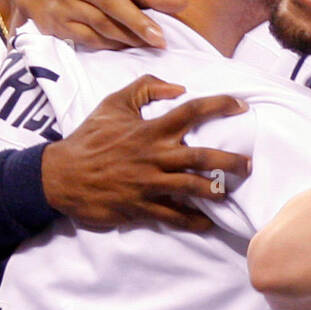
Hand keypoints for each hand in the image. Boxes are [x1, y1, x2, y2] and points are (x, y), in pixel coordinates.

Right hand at [15, 0, 186, 49]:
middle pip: (110, 2)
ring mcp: (64, 3)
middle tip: (161, 38)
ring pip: (101, 24)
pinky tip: (126, 47)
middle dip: (137, 21)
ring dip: (129, 37)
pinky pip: (89, 39)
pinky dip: (110, 44)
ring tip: (151, 44)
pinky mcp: (58, 25)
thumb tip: (183, 3)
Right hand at [40, 75, 249, 230]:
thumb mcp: (114, 104)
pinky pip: (174, 216)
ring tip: (229, 192)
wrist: (62, 175)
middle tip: (248, 165)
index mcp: (151, 129)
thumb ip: (145, 88)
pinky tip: (208, 222)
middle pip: (202, 156)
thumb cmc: (89, 138)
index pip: (192, 111)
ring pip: (193, 188)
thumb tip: (178, 87)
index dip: (219, 105)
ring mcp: (150, 183)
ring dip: (216, 190)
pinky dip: (194, 221)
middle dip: (231, 161)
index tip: (241, 106)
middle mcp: (155, 156)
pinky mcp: (142, 206)